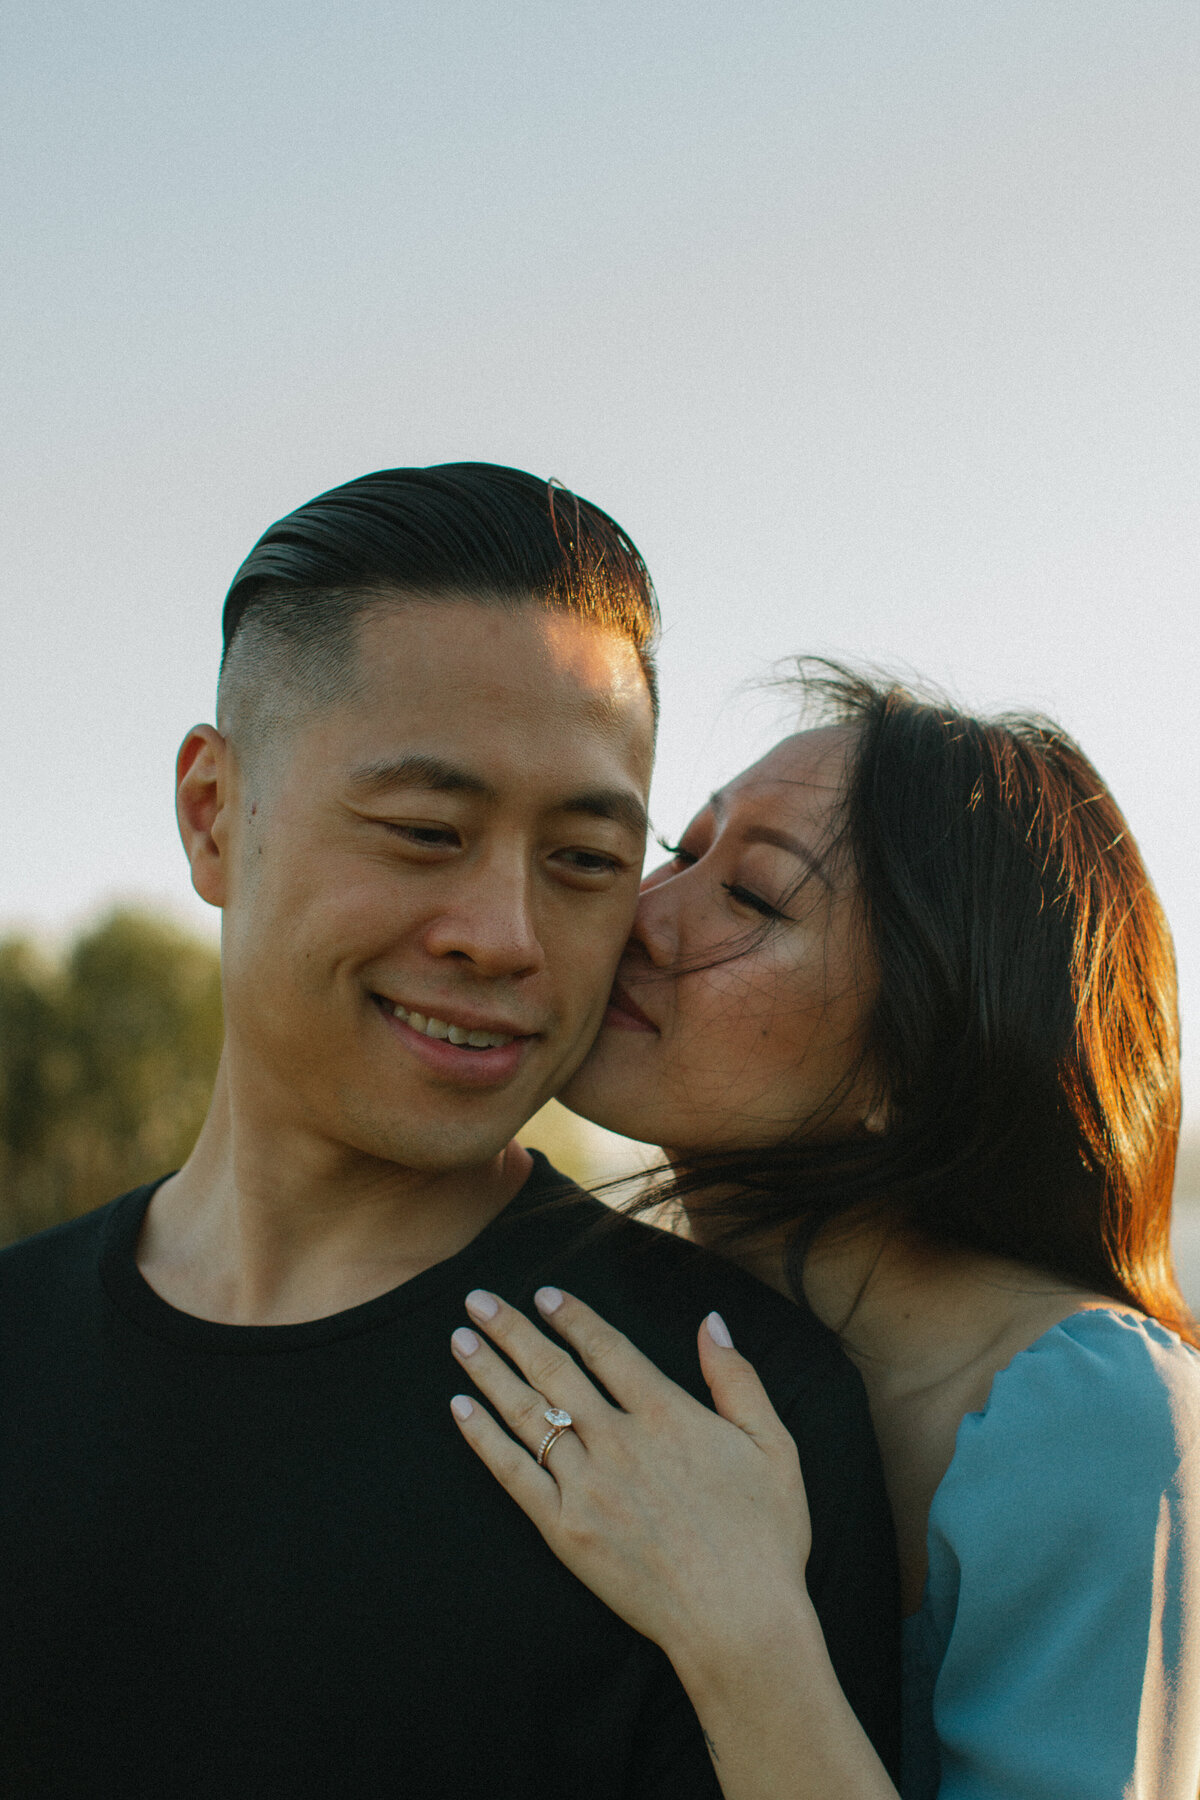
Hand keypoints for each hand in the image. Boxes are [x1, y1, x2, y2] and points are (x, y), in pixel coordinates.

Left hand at [449, 1287, 813, 1673]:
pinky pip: (513, 1473)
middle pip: (554, 1370)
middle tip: (477, 1300)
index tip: (543, 1294)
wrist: (740, 1621)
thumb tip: (710, 1320)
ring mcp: (587, 1485)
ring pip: (528, 1414)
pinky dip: (484, 1438)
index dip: (572, 1318)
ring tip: (460, 1340)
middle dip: (512, 1330)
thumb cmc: (765, 1536)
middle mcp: (619, 1441)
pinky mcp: (566, 1529)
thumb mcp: (773, 1445)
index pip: (606, 1349)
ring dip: (490, 1372)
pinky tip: (461, 1409)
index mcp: (667, 1414)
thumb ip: (737, 1377)